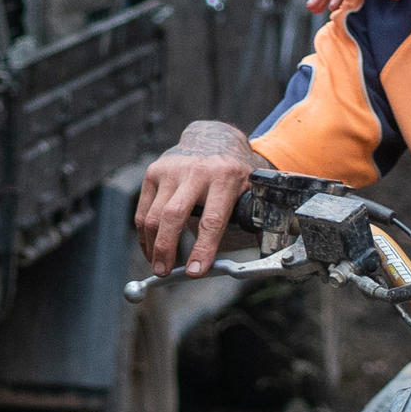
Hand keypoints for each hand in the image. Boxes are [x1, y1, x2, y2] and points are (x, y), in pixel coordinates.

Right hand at [134, 126, 264, 274]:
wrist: (212, 139)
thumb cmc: (233, 173)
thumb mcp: (251, 189)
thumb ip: (257, 218)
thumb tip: (267, 250)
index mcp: (226, 177)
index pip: (212, 219)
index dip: (203, 249)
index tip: (195, 271)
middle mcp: (196, 171)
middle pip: (173, 216)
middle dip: (166, 249)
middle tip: (164, 272)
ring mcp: (171, 170)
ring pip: (153, 216)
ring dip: (153, 246)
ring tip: (159, 265)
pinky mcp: (154, 172)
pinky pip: (143, 211)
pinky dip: (144, 235)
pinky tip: (150, 249)